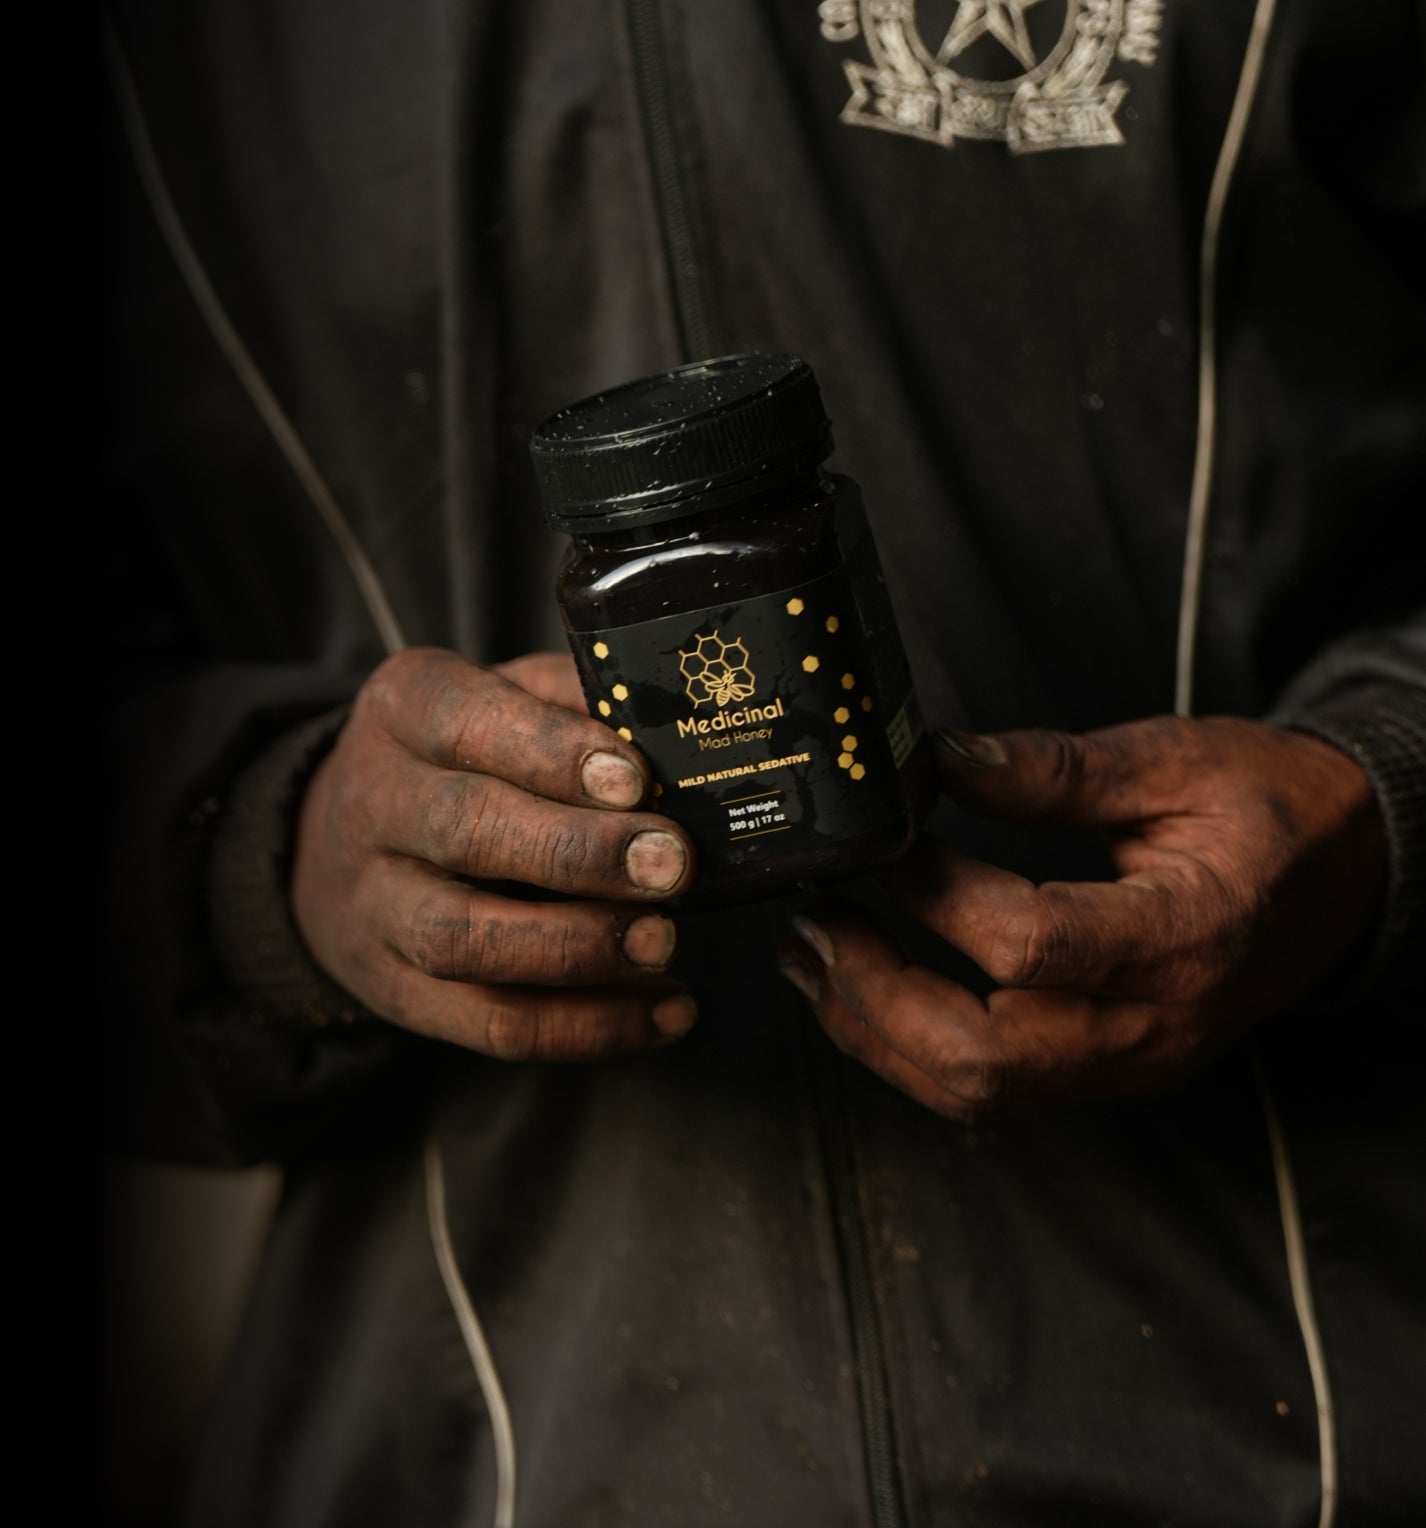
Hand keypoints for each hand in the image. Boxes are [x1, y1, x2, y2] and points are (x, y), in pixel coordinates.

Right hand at [291, 646, 697, 1058]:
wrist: (331, 843)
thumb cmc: (462, 758)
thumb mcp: (505, 697)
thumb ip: (579, 704)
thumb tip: (676, 737)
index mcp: (404, 710)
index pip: (469, 724)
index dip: (555, 755)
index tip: (635, 780)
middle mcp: (375, 804)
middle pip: (466, 831)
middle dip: (578, 853)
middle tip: (672, 866)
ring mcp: (376, 906)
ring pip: (464, 940)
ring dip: (575, 948)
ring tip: (663, 944)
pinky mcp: (399, 991)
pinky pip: (490, 1023)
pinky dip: (585, 1027)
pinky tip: (664, 1011)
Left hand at [778, 717, 1386, 1116]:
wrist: (1343, 878)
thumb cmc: (1269, 811)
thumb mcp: (1175, 761)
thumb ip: (1053, 768)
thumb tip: (940, 760)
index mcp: (1186, 935)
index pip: (1031, 944)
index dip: (937, 896)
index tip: (890, 844)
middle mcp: (1157, 1025)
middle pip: (986, 1055)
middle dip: (875, 993)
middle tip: (813, 923)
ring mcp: (1130, 1063)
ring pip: (978, 1091)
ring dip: (875, 1033)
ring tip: (810, 960)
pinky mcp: (1105, 1072)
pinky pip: (993, 1089)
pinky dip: (911, 1050)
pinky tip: (862, 994)